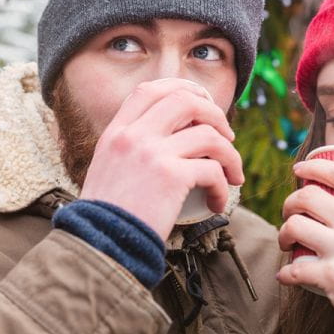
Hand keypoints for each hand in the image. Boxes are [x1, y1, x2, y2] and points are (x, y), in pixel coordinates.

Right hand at [79, 78, 243, 240]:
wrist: (101, 244)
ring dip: (230, 154)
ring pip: (208, 135)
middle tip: (227, 137)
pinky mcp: (170, 177)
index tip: (202, 104)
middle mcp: (132, 136)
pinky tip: (217, 201)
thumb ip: (129, 149)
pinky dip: (222, 186)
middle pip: (185, 100)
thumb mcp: (107, 169)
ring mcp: (151, 153)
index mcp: (116, 132)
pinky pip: (212, 170)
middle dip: (215, 114)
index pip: (150, 90)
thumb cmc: (107, 216)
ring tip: (233, 174)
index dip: (182, 89)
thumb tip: (169, 138)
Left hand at [276, 159, 333, 328]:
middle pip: (308, 196)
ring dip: (283, 234)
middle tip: (289, 215)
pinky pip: (293, 268)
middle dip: (290, 203)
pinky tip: (287, 276)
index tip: (300, 169)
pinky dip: (285, 273)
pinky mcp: (332, 277)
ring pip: (294, 226)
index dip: (316, 166)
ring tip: (287, 243)